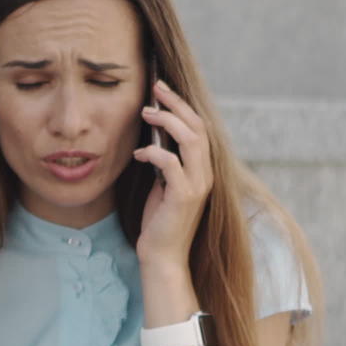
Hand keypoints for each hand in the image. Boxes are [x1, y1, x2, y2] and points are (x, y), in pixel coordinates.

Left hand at [132, 78, 211, 267]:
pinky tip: (139, 153)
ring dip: (167, 121)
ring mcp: (197, 185)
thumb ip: (166, 162)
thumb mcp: (164, 184)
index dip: (182, 105)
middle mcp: (205, 174)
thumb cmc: (160, 221)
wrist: (162, 256)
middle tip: (155, 89)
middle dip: (176, 104)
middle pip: (197, 127)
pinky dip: (154, 152)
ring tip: (146, 113)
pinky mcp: (184, 197)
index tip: (161, 89)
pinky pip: (171, 163)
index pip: (199, 128)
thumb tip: (154, 134)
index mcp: (203, 169)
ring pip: (190, 140)